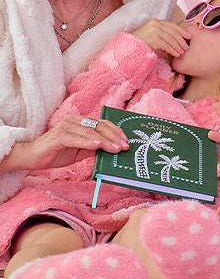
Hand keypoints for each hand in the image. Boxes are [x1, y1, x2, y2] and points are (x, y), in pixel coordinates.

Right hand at [10, 114, 128, 171]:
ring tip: (116, 149)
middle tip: (125, 147)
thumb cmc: (58, 152)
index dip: (116, 132)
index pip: (103, 124)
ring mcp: (66, 126)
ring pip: (90, 132)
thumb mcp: (81, 151)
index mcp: (80, 122)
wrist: (33, 157)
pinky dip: (88, 142)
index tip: (126, 142)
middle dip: (114, 137)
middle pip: (99, 126)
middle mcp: (74, 121)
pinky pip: (76, 138)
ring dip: (105, 141)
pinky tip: (98, 146)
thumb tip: (113, 150)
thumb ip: (95, 148)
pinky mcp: (58, 135)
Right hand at [132, 18, 189, 58]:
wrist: (129, 45)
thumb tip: (180, 37)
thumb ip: (164, 32)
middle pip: (173, 32)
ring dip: (178, 47)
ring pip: (171, 39)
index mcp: (156, 21)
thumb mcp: (154, 33)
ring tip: (182, 52)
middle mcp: (155, 24)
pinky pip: (166, 45)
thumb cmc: (143, 41)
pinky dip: (173, 50)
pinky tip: (176, 54)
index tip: (189, 36)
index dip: (182, 31)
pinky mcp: (153, 38)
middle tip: (186, 47)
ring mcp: (154, 31)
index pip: (173, 25)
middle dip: (181, 40)